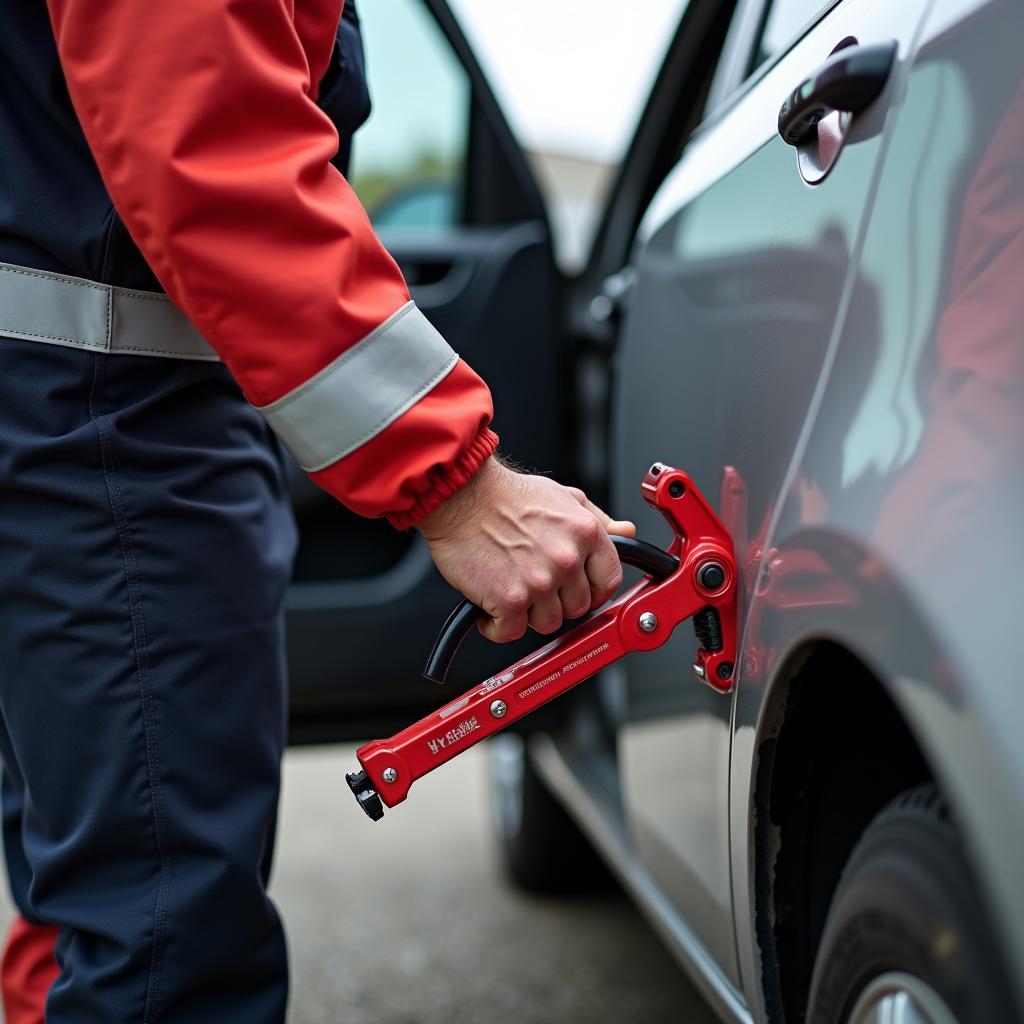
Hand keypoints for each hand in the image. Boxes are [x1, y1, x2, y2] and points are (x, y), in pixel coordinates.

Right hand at [419, 457, 635, 642]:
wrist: (460, 494)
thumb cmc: (505, 495)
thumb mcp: (562, 496)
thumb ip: (598, 518)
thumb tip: (626, 532)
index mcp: (585, 533)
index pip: (609, 581)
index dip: (593, 591)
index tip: (576, 591)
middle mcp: (566, 559)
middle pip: (577, 608)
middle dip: (556, 601)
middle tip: (533, 584)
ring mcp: (539, 582)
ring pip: (547, 624)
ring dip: (527, 614)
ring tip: (511, 590)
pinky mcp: (508, 599)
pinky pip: (511, 633)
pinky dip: (497, 626)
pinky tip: (490, 608)